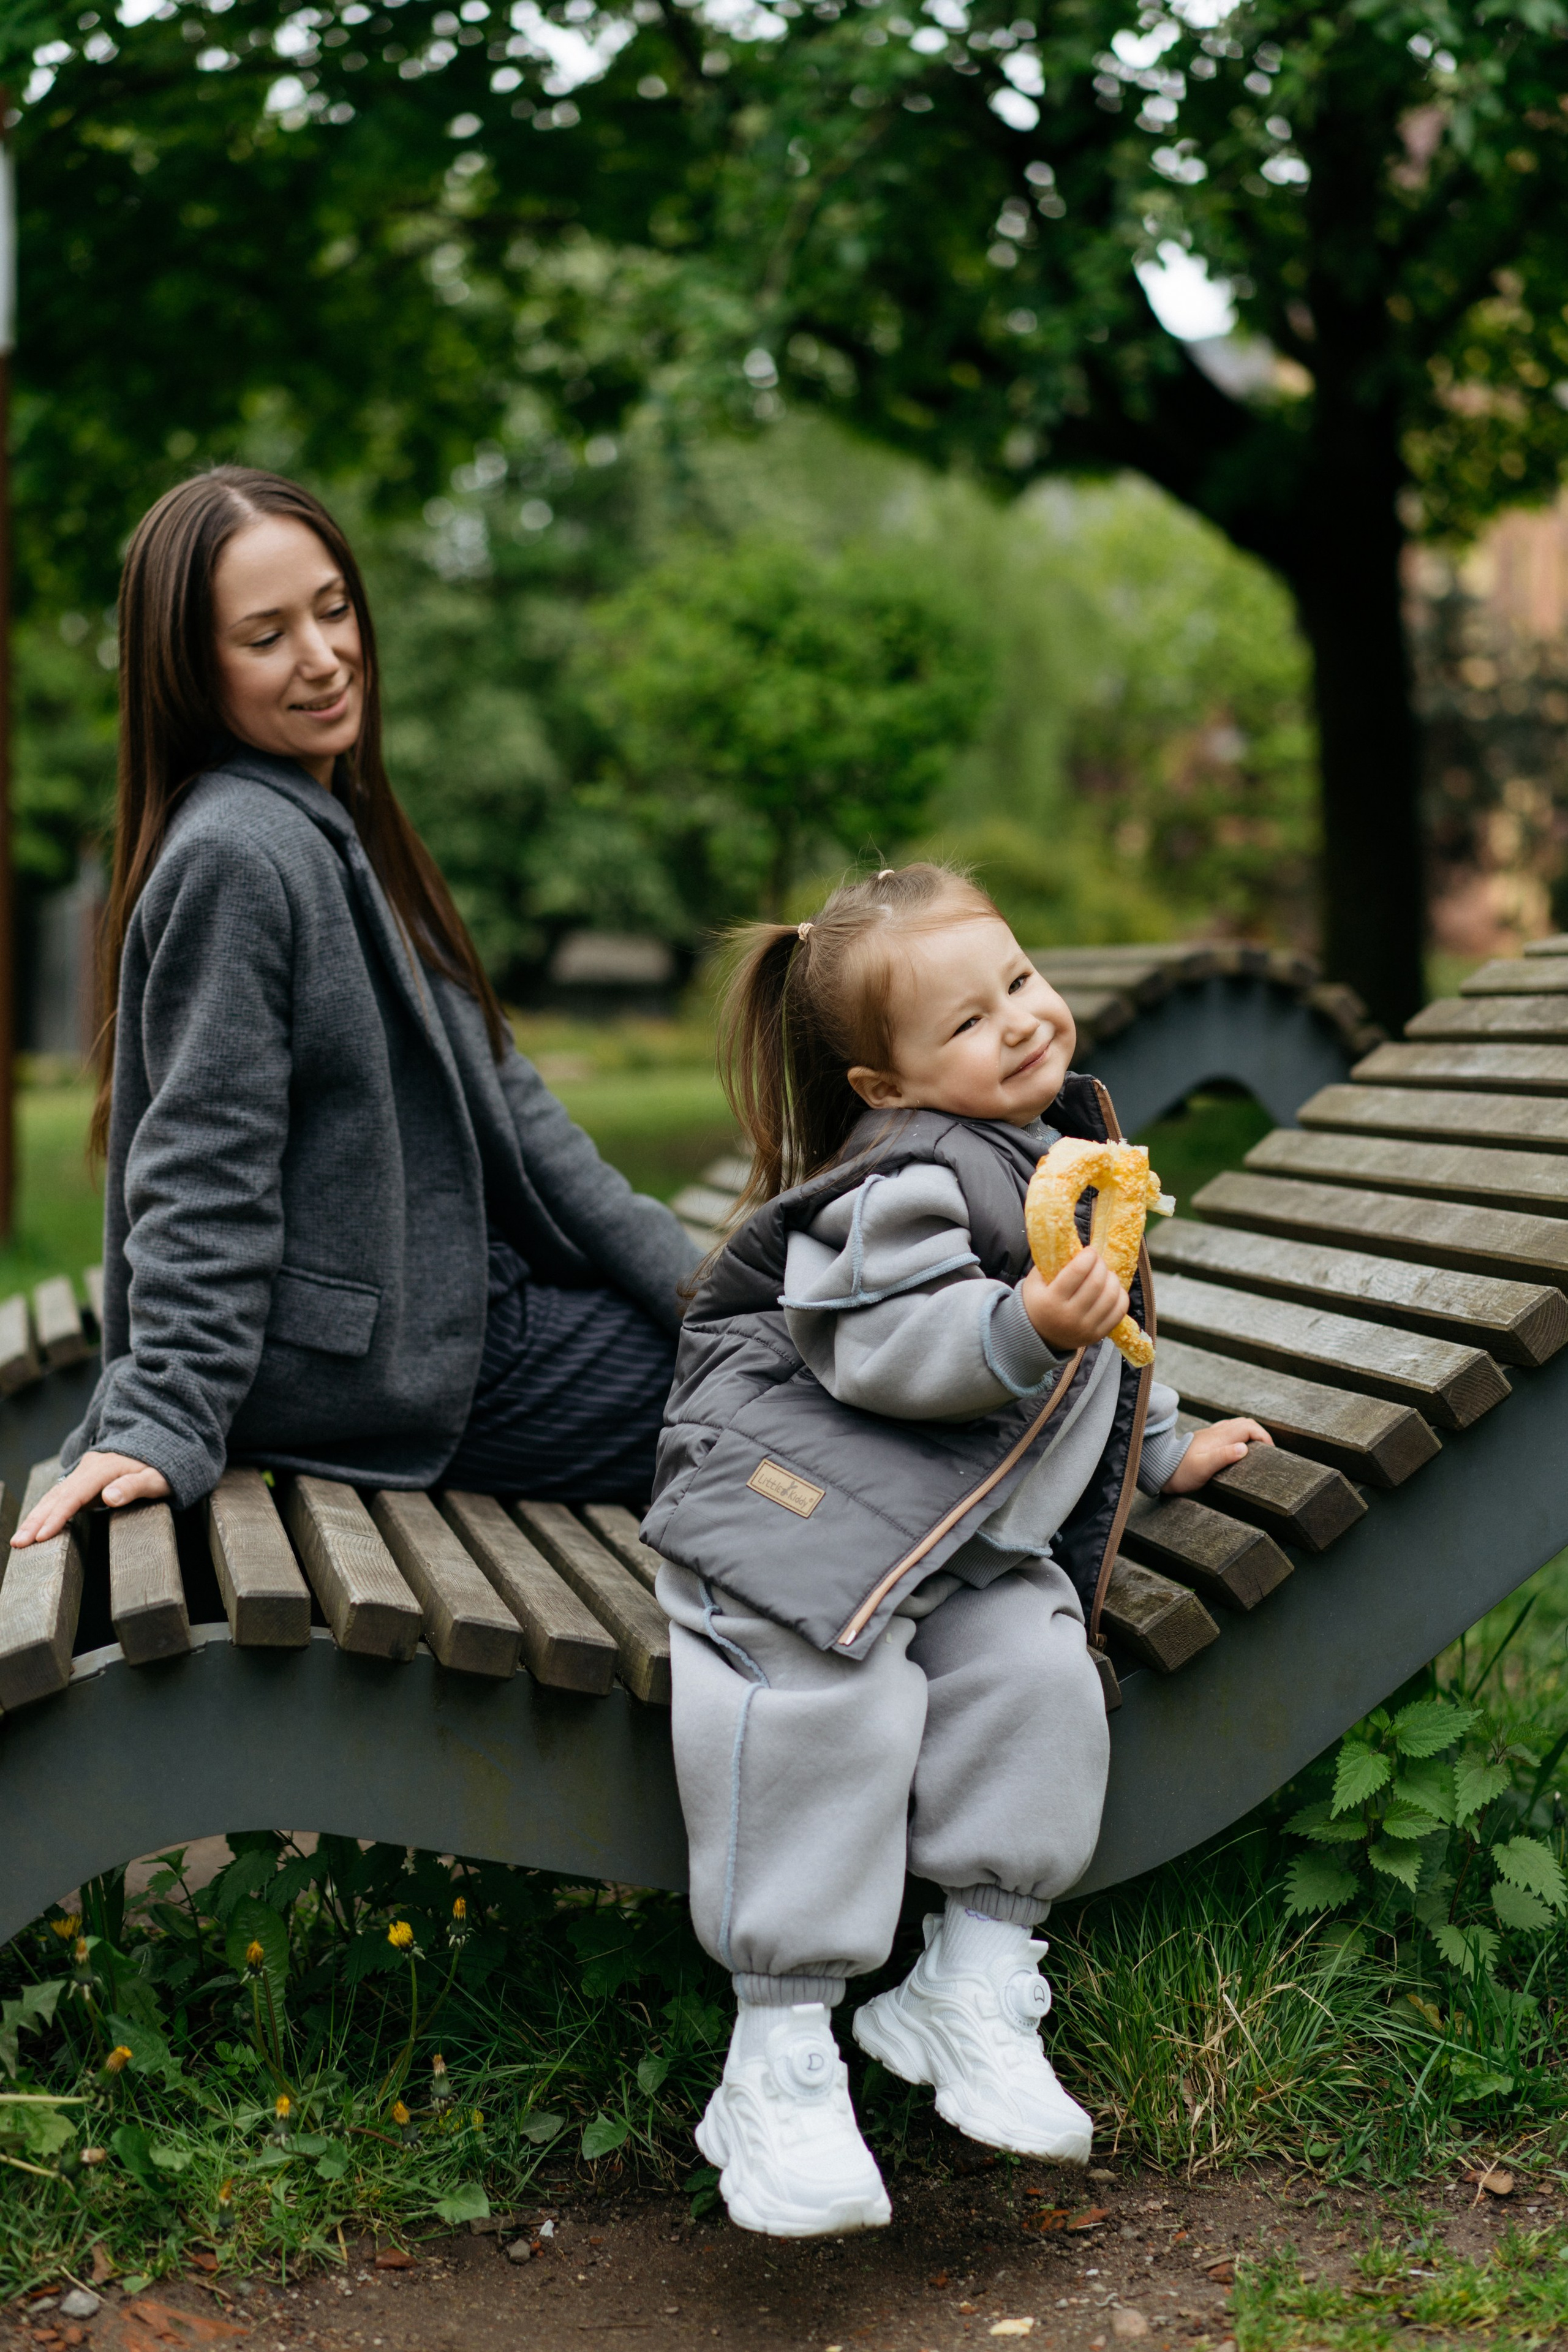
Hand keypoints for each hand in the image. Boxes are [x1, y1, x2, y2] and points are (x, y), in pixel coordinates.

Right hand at [11, 1451, 170, 1547]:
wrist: (161, 1449)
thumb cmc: (161, 1468)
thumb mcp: (156, 1479)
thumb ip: (133, 1487)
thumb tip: (108, 1497)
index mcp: (104, 1468)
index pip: (75, 1495)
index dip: (57, 1516)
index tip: (42, 1535)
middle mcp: (89, 1468)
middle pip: (58, 1496)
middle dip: (36, 1520)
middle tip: (18, 1543)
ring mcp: (84, 1473)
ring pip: (54, 1496)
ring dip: (36, 1517)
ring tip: (19, 1540)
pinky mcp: (84, 1481)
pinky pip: (60, 1497)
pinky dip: (45, 1511)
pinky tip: (34, 1528)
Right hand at [1020, 1248, 1129, 1351]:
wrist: (1039, 1336)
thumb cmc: (1037, 1302)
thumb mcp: (1034, 1281)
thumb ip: (1050, 1263)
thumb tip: (1073, 1244)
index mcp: (1051, 1300)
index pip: (1078, 1271)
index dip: (1089, 1256)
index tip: (1089, 1251)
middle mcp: (1069, 1316)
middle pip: (1097, 1283)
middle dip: (1101, 1265)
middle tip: (1097, 1261)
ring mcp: (1085, 1328)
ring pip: (1111, 1296)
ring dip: (1112, 1278)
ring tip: (1105, 1274)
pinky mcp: (1098, 1335)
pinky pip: (1119, 1312)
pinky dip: (1120, 1296)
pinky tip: (1112, 1289)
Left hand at [1160, 1417, 1272, 1494]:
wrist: (1159, 1468)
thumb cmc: (1180, 1471)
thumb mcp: (1203, 1467)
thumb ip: (1223, 1456)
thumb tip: (1244, 1448)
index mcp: (1219, 1437)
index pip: (1249, 1427)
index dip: (1264, 1436)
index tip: (1271, 1451)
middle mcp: (1216, 1432)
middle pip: (1244, 1423)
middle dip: (1260, 1434)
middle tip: (1268, 1451)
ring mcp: (1210, 1435)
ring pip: (1236, 1426)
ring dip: (1250, 1434)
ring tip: (1257, 1451)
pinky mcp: (1206, 1441)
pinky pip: (1227, 1432)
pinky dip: (1239, 1437)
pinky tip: (1237, 1450)